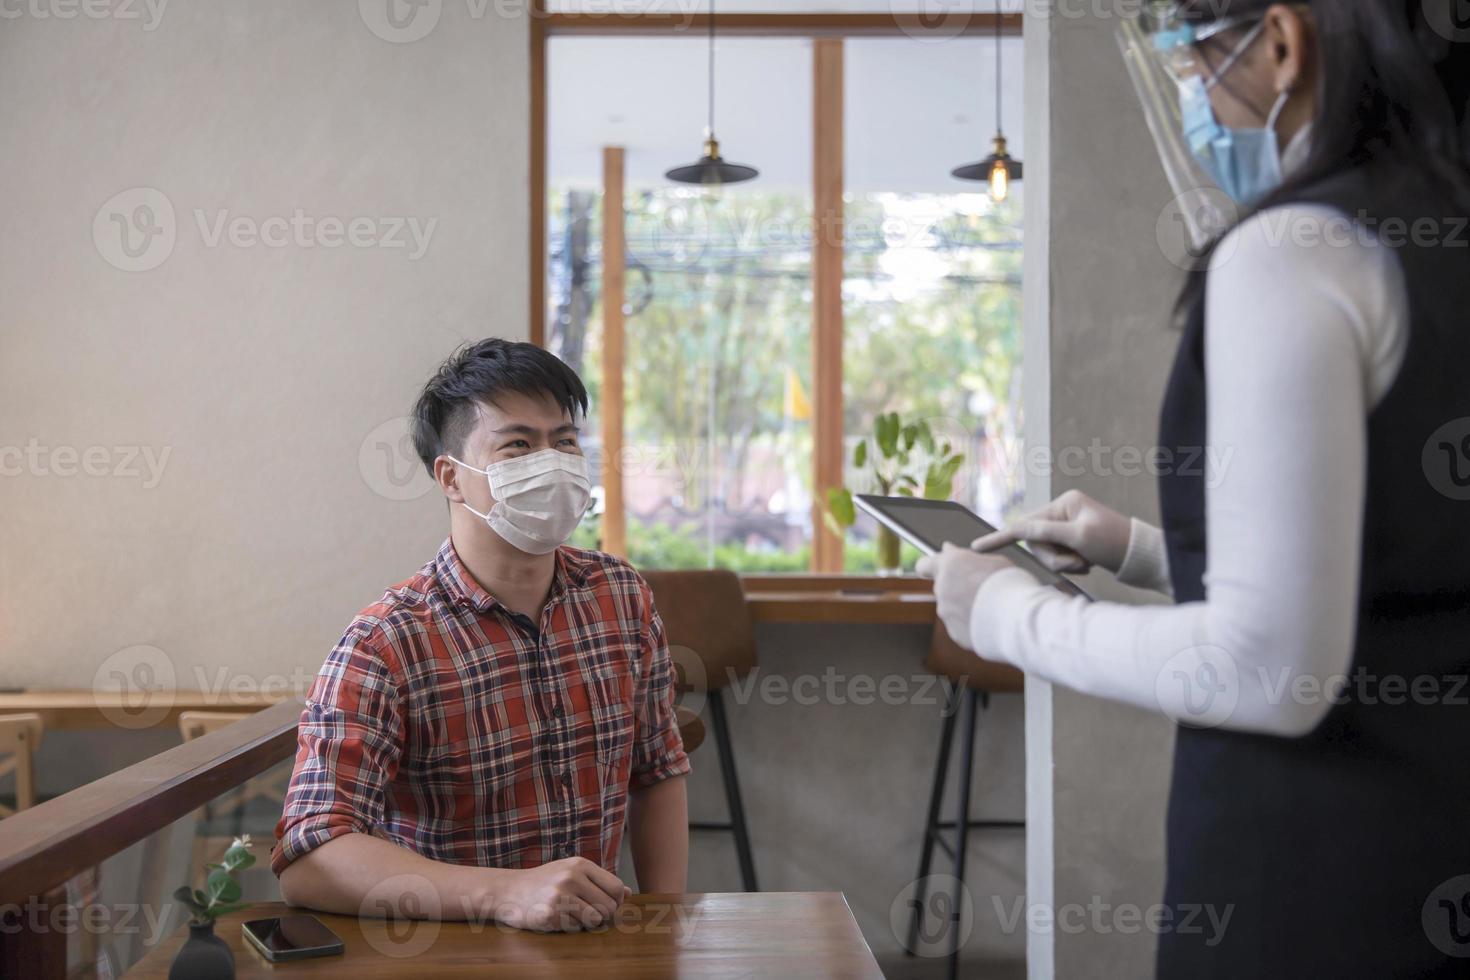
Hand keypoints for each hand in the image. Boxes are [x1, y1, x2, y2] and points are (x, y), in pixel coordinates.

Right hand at [494, 857, 630, 931]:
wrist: (509, 891)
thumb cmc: (545, 882)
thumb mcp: (572, 872)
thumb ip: (600, 881)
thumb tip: (628, 893)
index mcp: (580, 864)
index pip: (616, 887)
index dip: (615, 900)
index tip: (605, 903)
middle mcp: (571, 877)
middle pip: (609, 907)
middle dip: (602, 914)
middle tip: (585, 911)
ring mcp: (560, 896)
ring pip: (595, 920)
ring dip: (586, 922)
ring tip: (570, 913)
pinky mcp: (550, 915)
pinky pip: (576, 929)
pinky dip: (570, 927)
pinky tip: (557, 917)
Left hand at [916, 542, 1017, 650]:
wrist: (1019, 618)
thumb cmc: (1010, 583)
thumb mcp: (993, 560)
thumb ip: (966, 558)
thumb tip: (949, 550)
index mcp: (950, 565)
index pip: (924, 565)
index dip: (932, 566)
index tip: (943, 568)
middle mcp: (942, 589)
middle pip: (944, 587)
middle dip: (958, 588)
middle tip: (983, 589)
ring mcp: (947, 613)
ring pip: (953, 608)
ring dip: (967, 606)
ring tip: (993, 608)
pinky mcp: (956, 633)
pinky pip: (962, 626)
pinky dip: (973, 624)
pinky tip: (992, 622)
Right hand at [971, 489, 1130, 574]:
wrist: (1142, 556)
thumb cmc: (1114, 542)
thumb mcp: (1078, 536)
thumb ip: (1046, 532)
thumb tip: (1019, 528)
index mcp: (1064, 503)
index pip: (1025, 524)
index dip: (1001, 537)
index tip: (976, 546)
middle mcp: (1064, 512)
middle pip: (1036, 542)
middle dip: (1054, 557)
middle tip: (1078, 562)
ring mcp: (1069, 527)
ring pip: (1048, 553)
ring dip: (1064, 564)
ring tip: (1087, 563)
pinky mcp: (1075, 541)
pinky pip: (1060, 558)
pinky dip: (1072, 566)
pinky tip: (1090, 563)